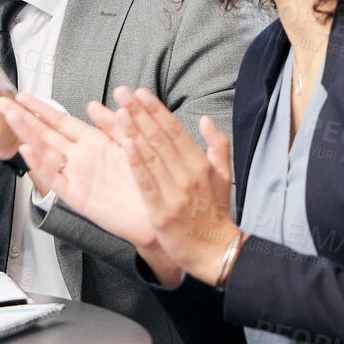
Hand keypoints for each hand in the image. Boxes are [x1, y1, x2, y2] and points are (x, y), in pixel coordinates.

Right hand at [0, 92, 156, 248]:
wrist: (157, 213)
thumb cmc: (145, 180)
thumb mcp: (129, 142)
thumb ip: (112, 123)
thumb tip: (93, 105)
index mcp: (92, 142)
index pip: (59, 120)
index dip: (40, 108)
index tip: (23, 96)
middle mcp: (80, 157)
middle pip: (45, 133)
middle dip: (23, 117)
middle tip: (3, 104)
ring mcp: (76, 175)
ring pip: (45, 151)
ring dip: (27, 134)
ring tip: (11, 117)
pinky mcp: (77, 195)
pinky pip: (54, 178)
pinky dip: (40, 165)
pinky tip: (28, 151)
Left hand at [117, 88, 241, 285]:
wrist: (215, 250)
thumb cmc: (215, 213)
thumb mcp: (224, 176)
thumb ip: (217, 145)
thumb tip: (207, 120)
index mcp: (199, 164)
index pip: (175, 130)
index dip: (156, 110)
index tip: (141, 93)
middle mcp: (187, 174)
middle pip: (160, 138)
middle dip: (140, 113)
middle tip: (123, 94)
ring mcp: (175, 192)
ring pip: (152, 156)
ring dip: (135, 132)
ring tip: (120, 112)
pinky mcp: (162, 211)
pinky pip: (147, 184)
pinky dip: (137, 164)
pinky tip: (126, 147)